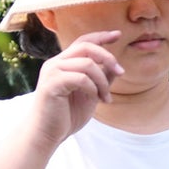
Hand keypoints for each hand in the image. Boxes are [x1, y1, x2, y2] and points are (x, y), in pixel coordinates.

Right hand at [29, 31, 123, 146]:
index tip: (118, 35)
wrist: (47, 133)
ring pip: (86, 63)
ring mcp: (52, 72)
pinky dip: (94, 88)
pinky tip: (97, 100)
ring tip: (106, 98)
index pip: (83, 42)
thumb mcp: (90, 95)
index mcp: (64, 63)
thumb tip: (115, 67)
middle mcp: (56, 63)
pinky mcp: (52, 84)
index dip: (101, 37)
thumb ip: (100, 80)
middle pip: (86, 46)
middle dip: (107, 57)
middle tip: (121, 73)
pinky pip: (80, 78)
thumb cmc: (67, 115)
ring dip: (103, 81)